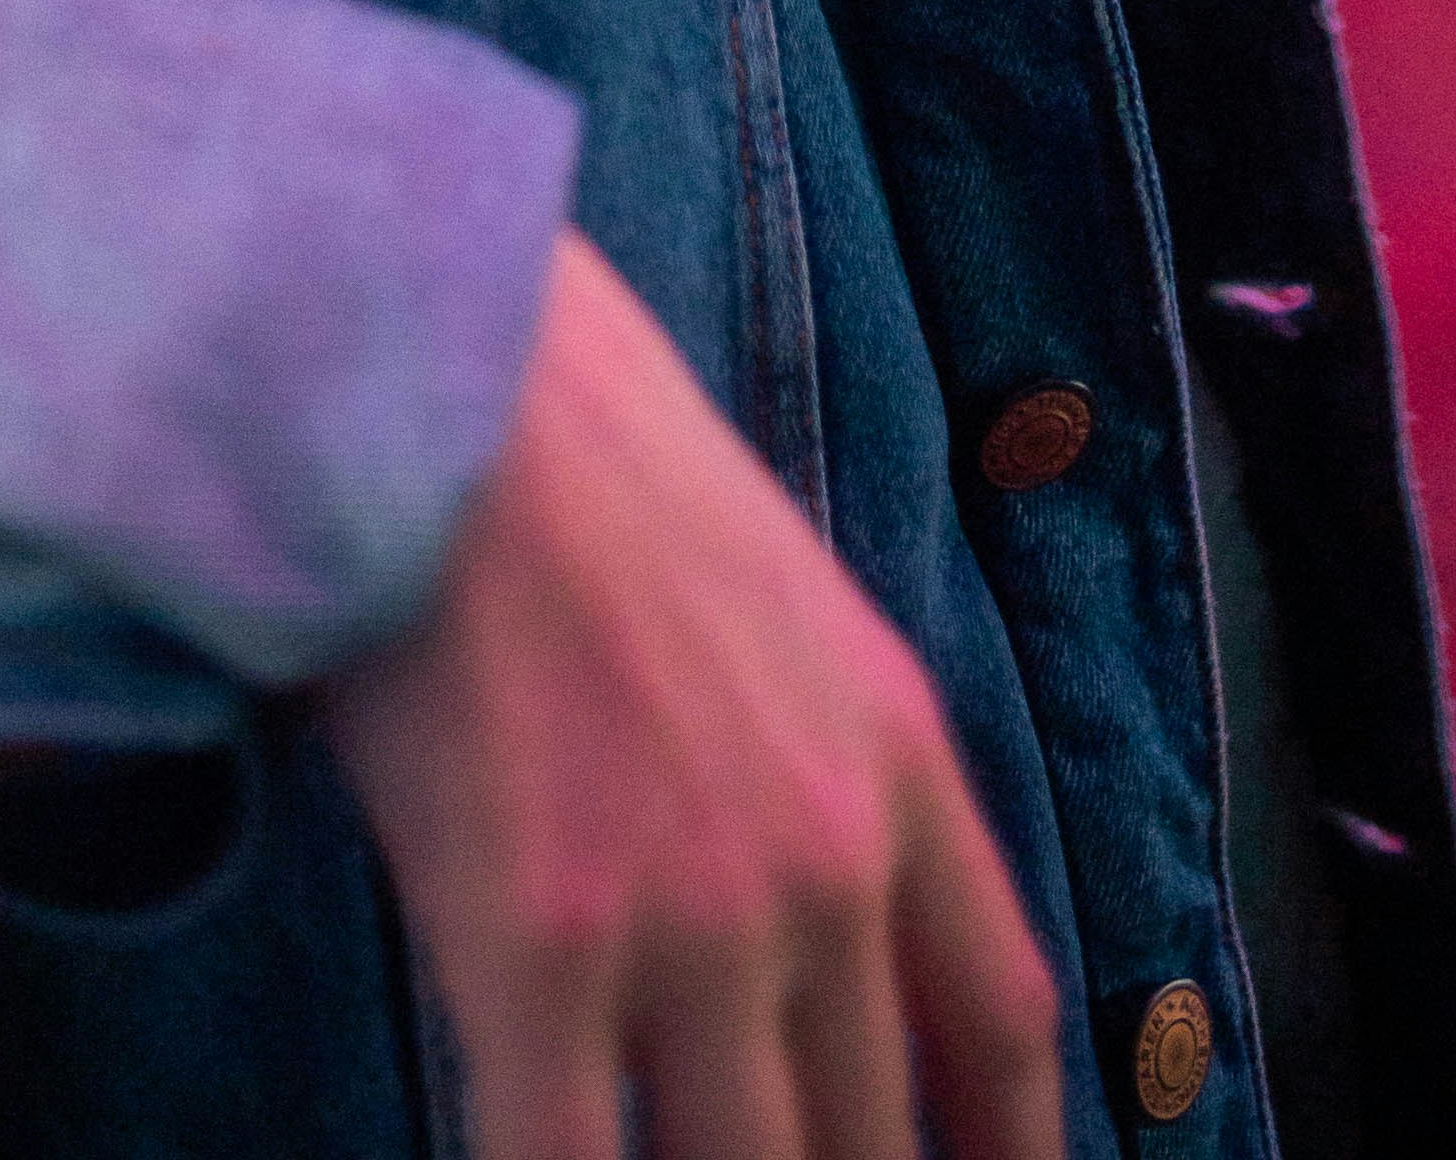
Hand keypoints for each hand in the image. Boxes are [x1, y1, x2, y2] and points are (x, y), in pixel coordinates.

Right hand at [325, 227, 1065, 1159]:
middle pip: (870, 1145)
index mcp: (899, 769)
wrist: (456, 373)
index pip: (999, 1030)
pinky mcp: (540, 951)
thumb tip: (810, 930)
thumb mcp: (781, 606)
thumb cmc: (582, 469)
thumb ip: (826, 770)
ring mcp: (692, 921)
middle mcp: (828, 867)